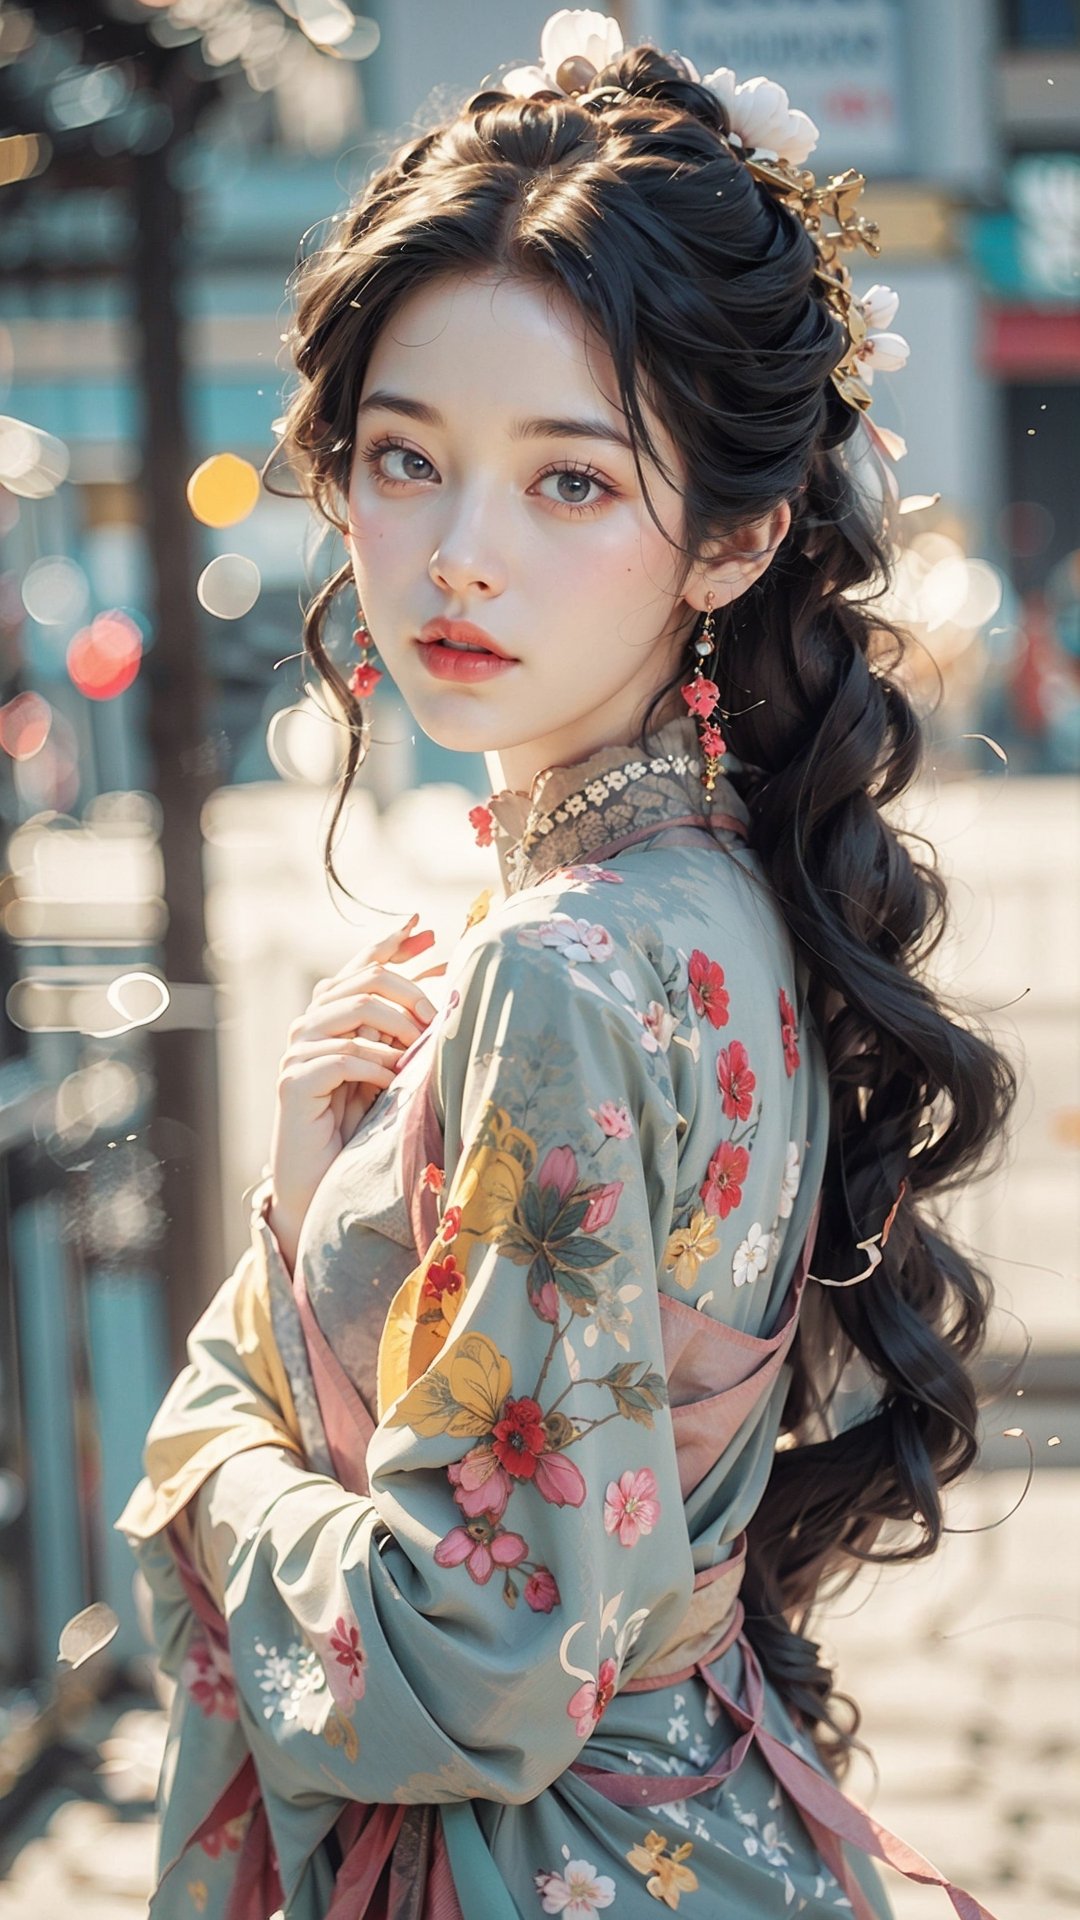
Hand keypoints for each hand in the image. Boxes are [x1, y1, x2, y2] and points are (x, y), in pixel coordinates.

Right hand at [267, 915, 438, 1270]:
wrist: (323, 1183)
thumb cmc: (363, 1127)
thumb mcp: (391, 1069)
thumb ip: (405, 1031)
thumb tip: (446, 989)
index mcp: (334, 1015)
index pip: (361, 963)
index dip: (393, 942)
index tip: (429, 929)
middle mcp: (311, 1024)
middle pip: (365, 978)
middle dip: (411, 990)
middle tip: (439, 1016)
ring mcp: (299, 1050)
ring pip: (357, 1009)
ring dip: (398, 1028)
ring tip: (419, 1053)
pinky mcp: (294, 1081)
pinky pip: (344, 1056)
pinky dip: (376, 1066)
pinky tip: (391, 1082)